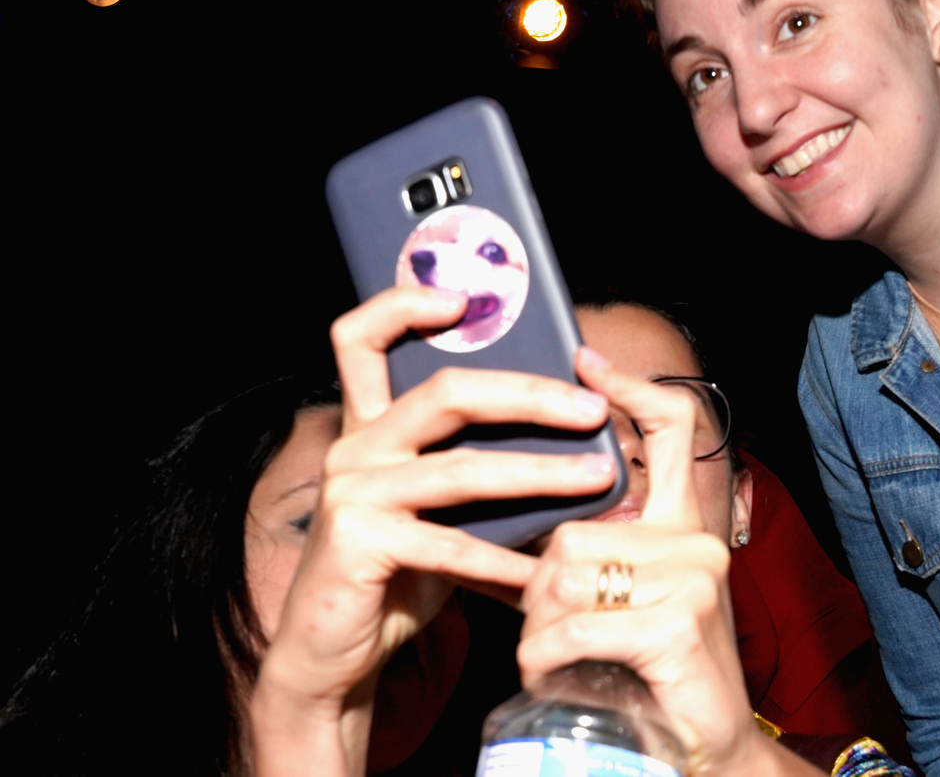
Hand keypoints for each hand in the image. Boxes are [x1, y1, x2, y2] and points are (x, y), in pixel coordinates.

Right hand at [250, 287, 617, 776]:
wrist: (330, 652)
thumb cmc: (396, 570)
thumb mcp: (434, 504)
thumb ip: (473, 460)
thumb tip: (570, 432)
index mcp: (370, 424)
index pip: (362, 339)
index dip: (404, 305)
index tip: (464, 299)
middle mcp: (355, 446)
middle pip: (447, 392)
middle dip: (530, 395)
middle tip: (591, 411)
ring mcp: (353, 490)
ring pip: (461, 468)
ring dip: (540, 474)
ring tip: (597, 480)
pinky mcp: (358, 540)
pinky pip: (450, 545)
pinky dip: (504, 562)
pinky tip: (544, 573)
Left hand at [518, 347, 823, 776]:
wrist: (705, 751)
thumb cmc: (654, 676)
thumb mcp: (631, 602)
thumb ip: (603, 555)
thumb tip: (535, 522)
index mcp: (686, 527)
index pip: (670, 431)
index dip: (629, 389)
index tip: (586, 358)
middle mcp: (696, 542)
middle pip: (575, 529)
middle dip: (540, 586)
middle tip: (544, 630)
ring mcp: (691, 579)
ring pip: (564, 576)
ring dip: (537, 628)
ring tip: (552, 659)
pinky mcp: (675, 623)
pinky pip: (574, 625)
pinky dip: (545, 658)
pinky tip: (552, 677)